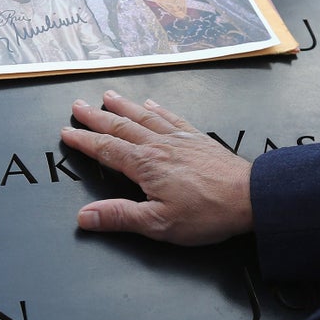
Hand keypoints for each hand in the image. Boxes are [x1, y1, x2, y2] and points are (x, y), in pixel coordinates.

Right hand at [61, 91, 253, 245]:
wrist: (251, 197)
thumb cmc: (208, 213)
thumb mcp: (158, 223)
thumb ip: (120, 217)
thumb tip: (85, 216)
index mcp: (146, 165)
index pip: (106, 149)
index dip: (84, 141)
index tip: (68, 132)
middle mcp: (159, 146)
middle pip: (121, 127)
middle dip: (97, 117)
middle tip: (78, 105)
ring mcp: (180, 139)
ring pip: (145, 116)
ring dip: (124, 106)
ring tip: (109, 96)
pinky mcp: (198, 140)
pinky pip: (172, 118)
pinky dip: (159, 109)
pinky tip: (153, 103)